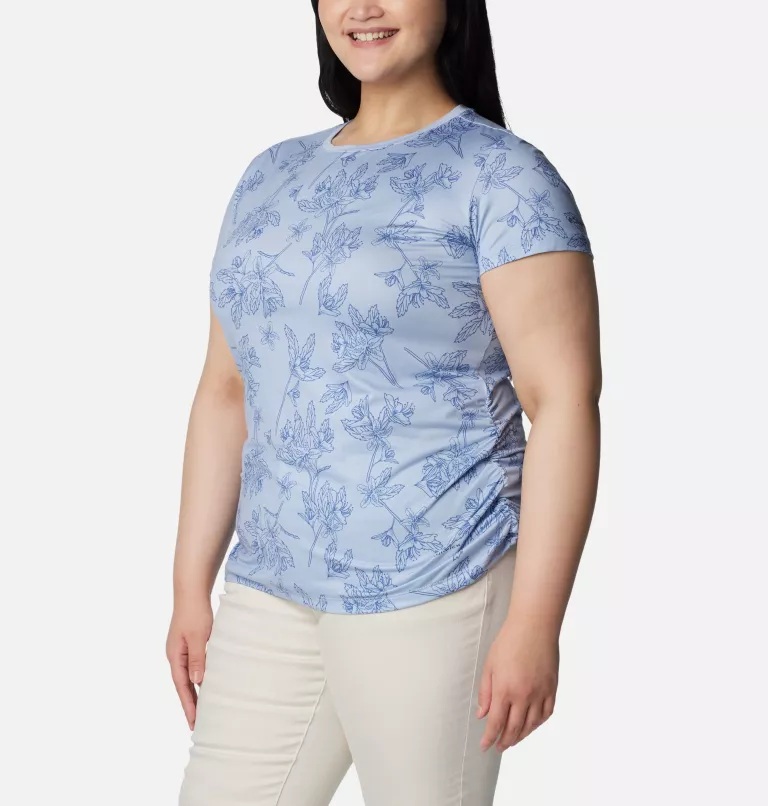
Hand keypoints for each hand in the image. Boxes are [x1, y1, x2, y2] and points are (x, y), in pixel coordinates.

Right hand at [166, 597, 212, 729]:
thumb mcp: (198, 637)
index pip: (181, 687)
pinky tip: (208, 683)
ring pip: (189, 676)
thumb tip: (197, 682)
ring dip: (195, 692)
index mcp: (175, 656)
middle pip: (183, 685)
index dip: (188, 705)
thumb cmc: (195, 612)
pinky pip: (194, 666)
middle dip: (190, 704)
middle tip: (198, 724)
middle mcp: (176, 655)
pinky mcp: (190, 643)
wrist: (191, 591)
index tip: (194, 723)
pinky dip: (200, 677)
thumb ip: (197, 659)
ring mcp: (182, 650)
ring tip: (204, 709)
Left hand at [476, 617, 558, 751]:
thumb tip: (482, 714)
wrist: (534, 626)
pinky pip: (546, 714)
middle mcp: (523, 695)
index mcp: (504, 689)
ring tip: (512, 740)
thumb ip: (485, 692)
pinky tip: (531, 725)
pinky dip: (537, 724)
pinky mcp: (552, 689)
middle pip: (513, 728)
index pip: (496, 723)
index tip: (484, 746)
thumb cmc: (509, 641)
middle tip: (498, 747)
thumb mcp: (490, 665)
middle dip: (504, 741)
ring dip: (520, 736)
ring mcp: (540, 693)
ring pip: (531, 725)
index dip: (489, 738)